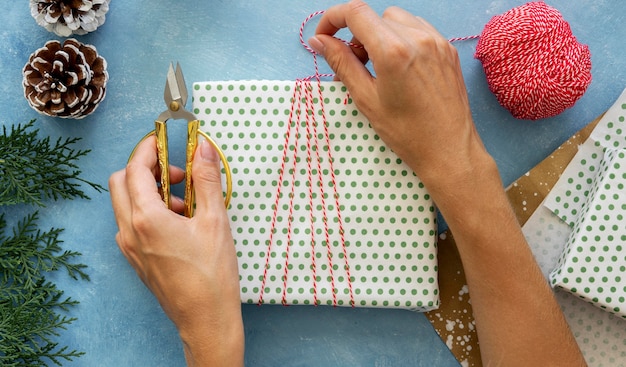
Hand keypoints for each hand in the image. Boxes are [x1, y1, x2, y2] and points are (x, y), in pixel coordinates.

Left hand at [109, 136, 243, 366]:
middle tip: (177, 172)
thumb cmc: (212, 276)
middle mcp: (130, 231)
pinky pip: (132, 222)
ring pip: (126, 203)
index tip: (165, 140)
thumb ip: (207, 180)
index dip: (149, 148)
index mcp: (146, 219)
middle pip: (121, 182)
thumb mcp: (215, 221)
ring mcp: (129, 247)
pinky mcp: (136, 258)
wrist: (206, 319)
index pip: (135, 168)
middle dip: (147, 168)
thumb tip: (203, 149)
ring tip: (186, 204)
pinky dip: (149, 211)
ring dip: (149, 191)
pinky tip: (179, 223)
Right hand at [309, 0, 491, 193]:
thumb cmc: (407, 132)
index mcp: (393, 51)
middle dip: (356, 35)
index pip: (355, 12)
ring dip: (379, 35)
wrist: (449, 149)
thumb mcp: (366, 99)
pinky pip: (418, 29)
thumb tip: (319, 42)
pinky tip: (399, 67)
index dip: (332, 19)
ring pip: (396, 19)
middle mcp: (417, 38)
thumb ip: (341, 63)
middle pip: (374, 16)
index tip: (324, 37)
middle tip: (353, 65)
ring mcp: (436, 41)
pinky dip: (401, 39)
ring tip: (377, 67)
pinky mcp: (448, 49)